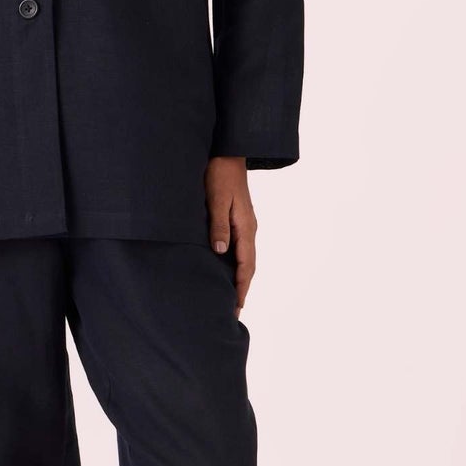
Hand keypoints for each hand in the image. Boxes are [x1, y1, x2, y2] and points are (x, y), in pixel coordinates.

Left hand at [205, 154, 255, 313]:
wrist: (227, 153)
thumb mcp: (216, 200)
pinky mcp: (239, 220)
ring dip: (240, 279)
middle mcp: (249, 229)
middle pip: (249, 266)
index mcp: (245, 227)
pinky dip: (237, 265)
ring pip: (245, 258)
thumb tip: (221, 251)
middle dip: (242, 289)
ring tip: (232, 298)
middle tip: (234, 311)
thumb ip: (218, 225)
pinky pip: (241, 249)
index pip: (246, 264)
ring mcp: (245, 225)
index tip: (236, 306)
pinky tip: (227, 270)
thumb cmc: (219, 175)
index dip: (241, 286)